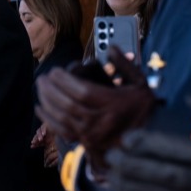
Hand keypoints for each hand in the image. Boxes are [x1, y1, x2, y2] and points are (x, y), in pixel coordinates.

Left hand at [35, 47, 154, 174]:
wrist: (149, 138)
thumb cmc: (142, 108)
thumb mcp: (140, 83)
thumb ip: (125, 64)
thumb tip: (111, 48)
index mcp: (114, 105)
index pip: (82, 92)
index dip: (64, 81)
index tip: (55, 71)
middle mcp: (101, 121)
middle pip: (68, 104)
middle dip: (51, 90)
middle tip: (43, 78)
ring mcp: (92, 135)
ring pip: (62, 118)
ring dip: (47, 101)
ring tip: (40, 89)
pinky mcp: (86, 143)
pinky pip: (62, 131)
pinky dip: (48, 120)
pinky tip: (40, 108)